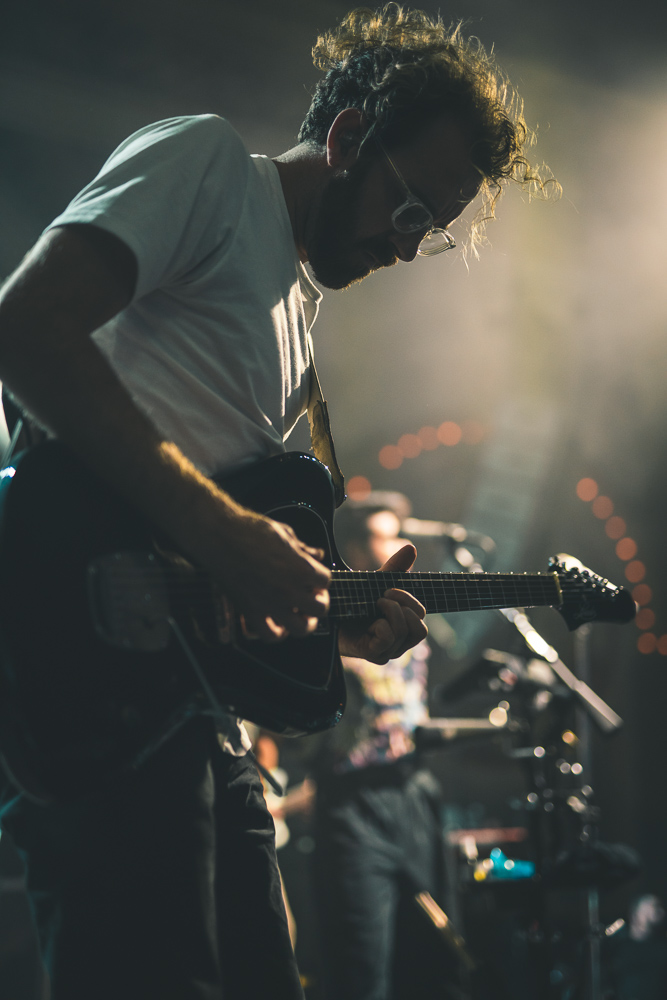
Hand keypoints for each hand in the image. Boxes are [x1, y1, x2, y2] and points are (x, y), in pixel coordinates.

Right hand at [207, 508, 330, 642]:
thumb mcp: (284, 533)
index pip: (326, 581)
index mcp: (300, 569)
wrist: (220, 537)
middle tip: (312, 594)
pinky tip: (279, 624)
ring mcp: (271, 604)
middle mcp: (289, 590)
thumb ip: (303, 549)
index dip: (321, 577)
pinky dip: (278, 633)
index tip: (314, 574)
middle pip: (320, 608)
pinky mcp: (251, 611)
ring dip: (305, 622)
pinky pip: (270, 635)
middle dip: (319, 600)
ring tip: (302, 614)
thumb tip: (316, 555)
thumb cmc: (249, 530)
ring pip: (301, 628)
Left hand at [338, 543, 426, 662]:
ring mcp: (388, 651)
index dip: (409, 599)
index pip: (421, 616)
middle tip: (382, 596)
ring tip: (375, 605)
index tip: (388, 589)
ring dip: (391, 611)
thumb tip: (412, 548)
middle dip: (403, 604)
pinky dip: (380, 625)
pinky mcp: (374, 654)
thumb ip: (394, 568)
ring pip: (405, 631)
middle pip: (420, 629)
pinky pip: (389, 637)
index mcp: (403, 628)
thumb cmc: (352, 603)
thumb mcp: (376, 584)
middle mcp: (399, 644)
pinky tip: (369, 622)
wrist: (326, 617)